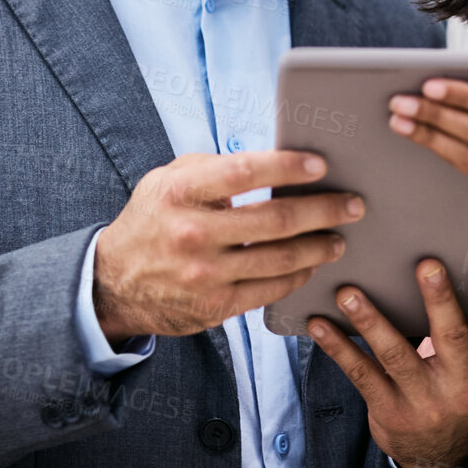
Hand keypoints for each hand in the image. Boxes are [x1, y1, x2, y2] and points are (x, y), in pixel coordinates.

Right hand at [93, 150, 362, 338]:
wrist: (114, 282)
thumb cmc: (154, 220)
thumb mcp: (168, 180)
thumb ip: (214, 167)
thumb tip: (273, 161)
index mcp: (181, 191)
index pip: (244, 171)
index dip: (287, 166)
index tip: (320, 165)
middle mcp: (193, 232)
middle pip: (276, 220)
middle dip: (324, 210)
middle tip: (353, 205)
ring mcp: (205, 274)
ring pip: (281, 259)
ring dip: (320, 247)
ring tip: (339, 237)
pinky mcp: (215, 306)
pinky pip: (271, 290)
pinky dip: (299, 276)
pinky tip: (312, 264)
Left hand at [309, 260, 467, 467]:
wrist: (437, 453)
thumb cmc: (458, 389)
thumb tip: (438, 267)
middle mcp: (464, 387)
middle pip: (451, 338)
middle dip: (439, 300)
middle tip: (426, 265)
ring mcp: (425, 402)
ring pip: (396, 355)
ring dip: (370, 320)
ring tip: (348, 293)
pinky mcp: (389, 410)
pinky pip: (361, 373)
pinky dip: (338, 346)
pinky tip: (319, 324)